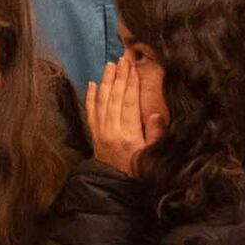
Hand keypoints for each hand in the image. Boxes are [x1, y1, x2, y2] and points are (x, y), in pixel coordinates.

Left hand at [91, 51, 163, 177]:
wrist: (116, 185)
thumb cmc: (139, 169)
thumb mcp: (152, 154)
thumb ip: (154, 134)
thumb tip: (154, 113)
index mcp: (128, 135)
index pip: (129, 103)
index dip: (131, 84)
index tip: (133, 68)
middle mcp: (112, 130)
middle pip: (115, 98)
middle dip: (119, 77)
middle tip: (122, 60)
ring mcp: (100, 132)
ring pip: (102, 101)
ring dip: (106, 82)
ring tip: (109, 65)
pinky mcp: (93, 134)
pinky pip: (90, 112)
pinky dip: (90, 97)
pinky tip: (92, 84)